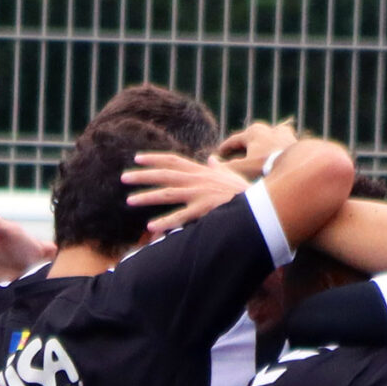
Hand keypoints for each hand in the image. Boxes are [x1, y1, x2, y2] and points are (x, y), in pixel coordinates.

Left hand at [126, 151, 252, 235]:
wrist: (263, 202)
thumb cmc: (246, 190)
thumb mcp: (231, 175)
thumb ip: (219, 168)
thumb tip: (213, 159)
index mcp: (202, 171)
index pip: (173, 160)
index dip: (154, 158)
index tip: (137, 158)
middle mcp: (198, 179)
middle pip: (165, 174)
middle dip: (143, 176)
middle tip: (123, 178)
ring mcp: (201, 194)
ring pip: (168, 193)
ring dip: (148, 196)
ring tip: (129, 201)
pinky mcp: (206, 209)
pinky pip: (181, 217)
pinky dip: (165, 222)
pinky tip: (151, 227)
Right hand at [216, 120, 299, 179]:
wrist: (297, 168)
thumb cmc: (266, 167)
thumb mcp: (242, 168)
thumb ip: (225, 167)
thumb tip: (210, 162)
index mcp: (253, 132)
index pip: (234, 140)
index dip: (225, 148)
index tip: (218, 153)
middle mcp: (269, 129)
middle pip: (252, 137)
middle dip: (244, 146)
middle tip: (238, 154)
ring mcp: (284, 134)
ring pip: (269, 138)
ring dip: (263, 146)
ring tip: (260, 155)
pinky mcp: (295, 142)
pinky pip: (283, 145)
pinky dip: (277, 150)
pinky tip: (277, 159)